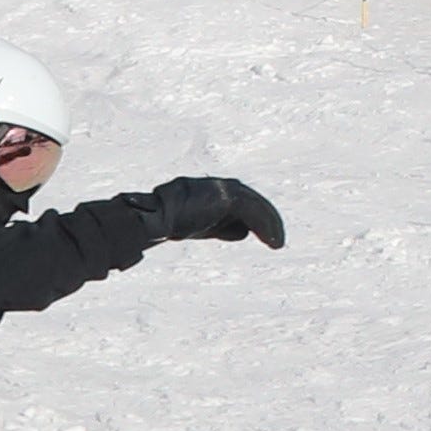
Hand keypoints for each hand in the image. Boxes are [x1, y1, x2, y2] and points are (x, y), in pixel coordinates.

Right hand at [151, 176, 285, 247]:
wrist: (153, 217)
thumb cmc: (168, 222)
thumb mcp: (200, 225)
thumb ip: (221, 225)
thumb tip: (243, 231)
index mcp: (212, 192)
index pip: (241, 203)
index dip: (255, 220)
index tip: (265, 235)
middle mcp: (219, 186)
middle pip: (252, 201)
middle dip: (266, 220)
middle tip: (276, 240)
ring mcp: (222, 188)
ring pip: (256, 205)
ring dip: (270, 225)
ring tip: (277, 244)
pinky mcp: (225, 196)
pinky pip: (253, 211)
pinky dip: (265, 226)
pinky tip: (272, 242)